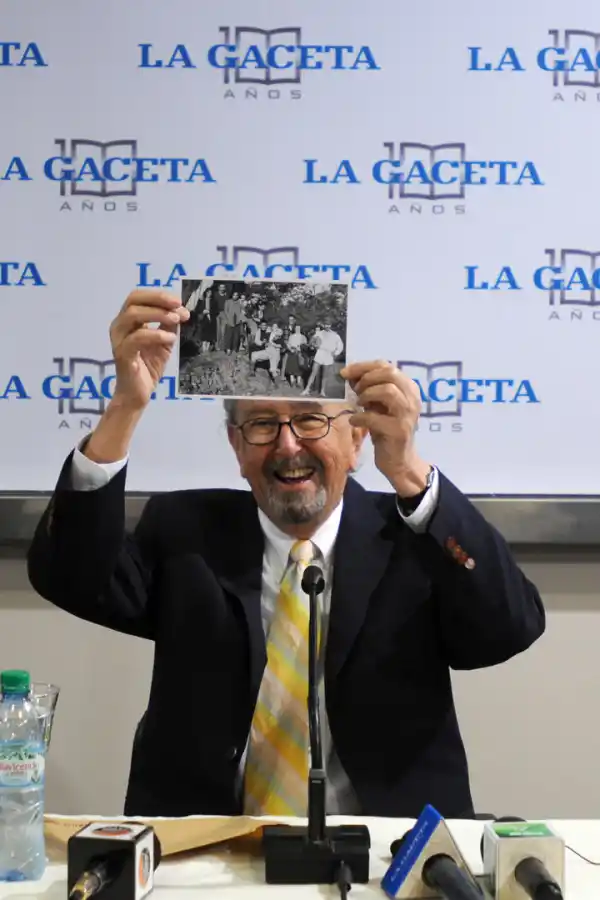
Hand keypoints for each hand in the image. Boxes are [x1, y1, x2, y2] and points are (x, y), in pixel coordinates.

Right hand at [109, 289, 189, 409]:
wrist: (138, 394)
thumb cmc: (148, 367)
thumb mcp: (163, 342)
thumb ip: (169, 326)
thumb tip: (181, 311)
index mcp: (127, 321)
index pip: (138, 297)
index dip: (158, 295)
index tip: (178, 301)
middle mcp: (119, 326)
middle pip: (133, 301)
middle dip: (158, 300)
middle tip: (178, 306)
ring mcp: (118, 340)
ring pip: (132, 315)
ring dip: (157, 314)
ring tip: (176, 321)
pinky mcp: (122, 354)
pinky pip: (136, 338)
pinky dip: (156, 335)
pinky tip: (170, 339)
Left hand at [341, 360, 431, 495]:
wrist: (398, 460)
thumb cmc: (386, 430)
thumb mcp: (377, 405)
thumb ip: (368, 389)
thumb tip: (350, 374)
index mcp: (409, 388)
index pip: (387, 366)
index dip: (364, 366)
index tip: (345, 372)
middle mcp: (412, 398)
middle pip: (390, 374)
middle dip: (366, 378)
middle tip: (355, 390)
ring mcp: (408, 414)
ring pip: (388, 391)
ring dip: (367, 395)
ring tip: (359, 404)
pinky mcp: (399, 431)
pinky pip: (375, 417)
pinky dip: (360, 417)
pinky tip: (354, 421)